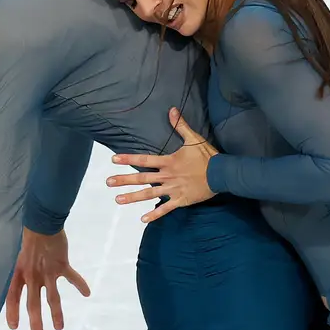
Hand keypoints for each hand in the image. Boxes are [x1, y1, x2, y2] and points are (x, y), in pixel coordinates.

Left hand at [3, 229, 91, 329]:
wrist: (42, 222)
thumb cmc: (29, 237)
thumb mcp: (19, 255)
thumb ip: (23, 270)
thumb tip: (23, 280)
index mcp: (20, 273)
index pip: (12, 296)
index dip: (12, 312)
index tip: (14, 327)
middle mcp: (33, 276)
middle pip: (33, 303)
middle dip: (35, 322)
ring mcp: (48, 272)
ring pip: (52, 298)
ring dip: (56, 314)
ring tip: (59, 328)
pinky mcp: (62, 266)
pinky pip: (72, 278)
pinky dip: (80, 285)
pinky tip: (87, 293)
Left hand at [105, 108, 219, 223]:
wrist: (222, 174)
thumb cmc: (207, 156)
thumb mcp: (193, 139)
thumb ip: (180, 126)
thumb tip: (171, 110)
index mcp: (168, 162)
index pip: (144, 160)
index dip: (128, 159)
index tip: (113, 159)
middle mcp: (167, 176)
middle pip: (142, 179)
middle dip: (124, 180)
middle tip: (108, 182)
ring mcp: (173, 189)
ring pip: (149, 195)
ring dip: (133, 197)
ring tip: (118, 199)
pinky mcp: (180, 200)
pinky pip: (165, 209)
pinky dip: (155, 214)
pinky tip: (143, 219)